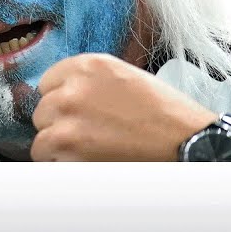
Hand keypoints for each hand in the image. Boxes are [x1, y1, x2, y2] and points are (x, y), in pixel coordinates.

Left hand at [31, 53, 215, 160]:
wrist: (188, 144)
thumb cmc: (166, 114)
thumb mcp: (126, 78)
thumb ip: (90, 82)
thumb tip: (61, 94)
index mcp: (87, 66)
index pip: (47, 83)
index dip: (62, 100)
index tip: (77, 112)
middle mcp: (71, 90)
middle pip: (42, 111)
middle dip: (61, 124)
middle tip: (90, 135)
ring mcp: (66, 120)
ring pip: (42, 138)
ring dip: (60, 148)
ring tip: (90, 152)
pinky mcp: (68, 148)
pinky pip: (47, 159)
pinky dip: (63, 165)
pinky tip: (89, 163)